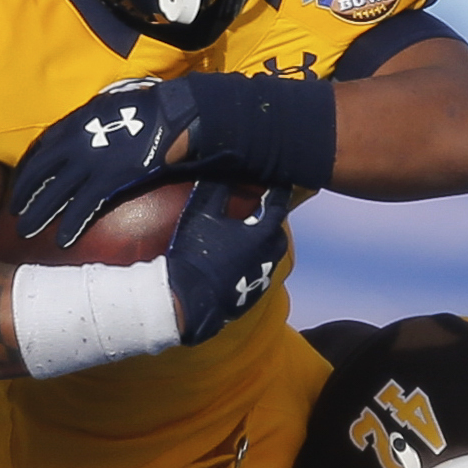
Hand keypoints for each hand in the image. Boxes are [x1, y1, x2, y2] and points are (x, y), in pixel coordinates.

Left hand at [13, 78, 199, 247]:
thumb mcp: (101, 106)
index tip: (20, 184)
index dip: (26, 170)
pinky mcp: (107, 180)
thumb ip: (83, 122)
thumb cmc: (140, 107)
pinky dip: (71, 225)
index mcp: (71, 124)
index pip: (38, 150)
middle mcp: (73, 145)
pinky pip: (83, 207)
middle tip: (14, 212)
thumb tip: (76, 131)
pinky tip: (62, 240)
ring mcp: (89, 164)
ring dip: (38, 215)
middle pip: (39, 174)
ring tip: (25, 231)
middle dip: (23, 195)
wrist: (166, 115)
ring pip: (54, 194)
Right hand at [165, 182, 291, 346]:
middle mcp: (270, 255)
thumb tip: (220, 168)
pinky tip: (234, 262)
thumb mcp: (202, 213)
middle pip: (276, 232)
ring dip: (260, 243)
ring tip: (244, 236)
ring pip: (269, 254)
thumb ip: (216, 188)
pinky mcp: (252, 295)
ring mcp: (262, 278)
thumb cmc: (197, 254)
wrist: (188, 300)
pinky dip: (249, 263)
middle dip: (270, 219)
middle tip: (258, 210)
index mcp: (264, 233)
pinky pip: (257, 273)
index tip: (276, 181)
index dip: (276, 190)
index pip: (278, 204)